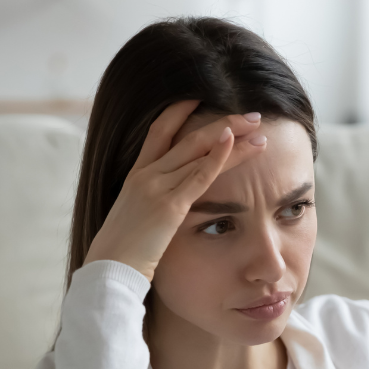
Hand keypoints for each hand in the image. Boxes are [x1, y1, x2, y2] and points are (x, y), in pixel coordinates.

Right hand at [83, 101, 267, 280]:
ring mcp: (156, 187)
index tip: (202, 98)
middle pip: (188, 136)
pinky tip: (236, 143)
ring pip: (199, 151)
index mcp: (136, 176)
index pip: (159, 132)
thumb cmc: (121, 254)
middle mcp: (145, 175)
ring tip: (259, 129)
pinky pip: (199, 176)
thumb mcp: (134, 219)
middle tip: (252, 116)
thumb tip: (164, 208)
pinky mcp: (169, 206)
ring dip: (233, 137)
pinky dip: (219, 157)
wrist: (109, 271)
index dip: (180, 111)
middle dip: (223, 122)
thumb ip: (149, 205)